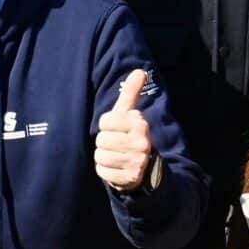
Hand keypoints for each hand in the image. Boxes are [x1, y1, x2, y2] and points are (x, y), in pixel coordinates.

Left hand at [93, 69, 157, 192]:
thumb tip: (140, 70)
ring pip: (100, 156)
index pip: (105, 121)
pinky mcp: (130, 178)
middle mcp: (141, 142)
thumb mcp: (132, 115)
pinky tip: (117, 169)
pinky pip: (103, 172)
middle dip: (105, 144)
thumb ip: (133, 93)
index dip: (107, 127)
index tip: (118, 131)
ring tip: (117, 158)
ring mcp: (136, 161)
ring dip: (105, 158)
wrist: (147, 169)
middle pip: (101, 139)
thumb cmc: (132, 137)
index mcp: (140, 124)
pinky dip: (106, 171)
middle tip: (118, 146)